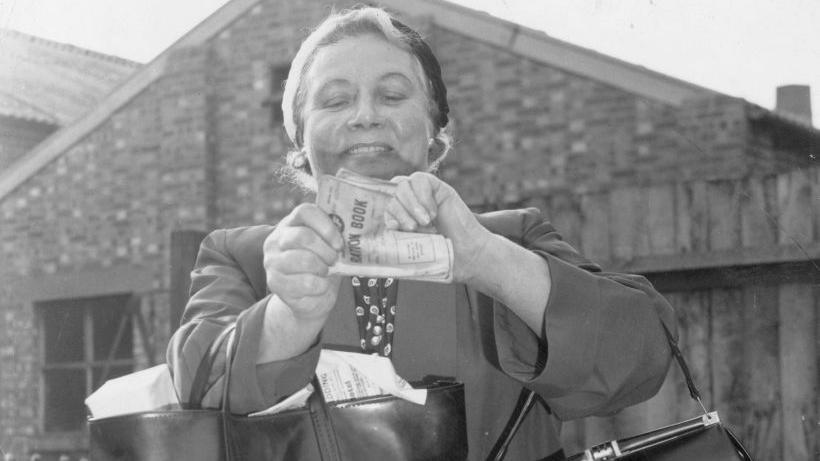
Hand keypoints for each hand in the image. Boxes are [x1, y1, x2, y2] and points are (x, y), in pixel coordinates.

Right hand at [263, 203, 343, 320]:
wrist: (309, 296)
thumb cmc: (322, 265)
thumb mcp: (328, 248)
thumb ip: (335, 238)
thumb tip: (355, 236)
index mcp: (291, 224)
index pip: (304, 211)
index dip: (326, 225)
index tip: (339, 243)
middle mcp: (276, 240)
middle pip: (303, 236)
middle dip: (326, 251)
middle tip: (334, 260)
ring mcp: (273, 262)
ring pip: (304, 260)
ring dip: (323, 269)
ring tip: (326, 272)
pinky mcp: (275, 283)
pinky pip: (306, 283)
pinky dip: (321, 286)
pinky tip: (320, 286)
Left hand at [384, 172, 491, 282]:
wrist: (467, 254)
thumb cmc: (442, 256)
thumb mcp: (412, 253)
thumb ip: (396, 246)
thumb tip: (378, 249)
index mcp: (399, 218)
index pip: (381, 205)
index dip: (385, 213)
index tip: (394, 228)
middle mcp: (408, 204)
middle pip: (390, 193)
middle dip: (399, 211)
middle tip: (413, 228)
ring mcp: (422, 195)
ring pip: (402, 184)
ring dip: (411, 204)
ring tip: (425, 221)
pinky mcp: (437, 188)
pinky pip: (420, 179)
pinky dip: (423, 195)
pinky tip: (433, 211)